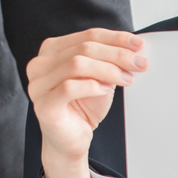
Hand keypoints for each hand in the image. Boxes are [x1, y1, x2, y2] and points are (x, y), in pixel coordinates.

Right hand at [26, 29, 147, 177]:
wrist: (71, 141)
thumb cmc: (83, 107)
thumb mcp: (99, 77)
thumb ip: (108, 60)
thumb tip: (134, 48)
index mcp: (51, 51)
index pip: (87, 36)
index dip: (115, 38)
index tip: (139, 45)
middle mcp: (39, 64)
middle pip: (84, 48)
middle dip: (117, 54)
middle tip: (140, 64)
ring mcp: (38, 85)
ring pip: (76, 64)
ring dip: (108, 70)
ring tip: (127, 79)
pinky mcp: (43, 105)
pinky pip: (69, 87)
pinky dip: (92, 86)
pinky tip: (106, 90)